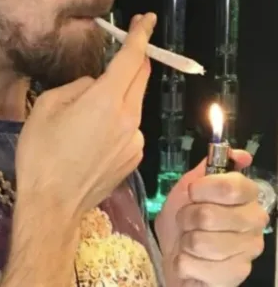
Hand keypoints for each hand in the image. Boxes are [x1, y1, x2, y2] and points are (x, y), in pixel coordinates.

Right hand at [15, 12, 155, 218]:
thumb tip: (95, 85)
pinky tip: (95, 135)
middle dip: (137, 57)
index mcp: (106, 101)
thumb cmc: (42, 153)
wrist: (52, 205)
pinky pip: (130, 126)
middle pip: (141, 77)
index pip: (132, 59)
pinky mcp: (134, 158)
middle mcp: (129, 118)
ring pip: (134, 103)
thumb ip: (78, 86)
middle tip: (129, 43)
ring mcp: (135, 141)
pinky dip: (119, 118)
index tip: (148, 19)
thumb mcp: (48, 106)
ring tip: (91, 108)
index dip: (141, 35)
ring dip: (123, 92)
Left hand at [155, 150, 268, 285]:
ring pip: (202, 242)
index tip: (193, 192)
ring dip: (185, 241)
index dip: (204, 188)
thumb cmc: (182, 217)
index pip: (232, 186)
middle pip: (211, 216)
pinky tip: (192, 260)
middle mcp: (255, 221)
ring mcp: (249, 250)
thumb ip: (210, 167)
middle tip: (187, 220)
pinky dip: (186, 262)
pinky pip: (200, 265)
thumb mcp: (189, 186)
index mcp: (246, 194)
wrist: (173, 253)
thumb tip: (242, 154)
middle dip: (187, 217)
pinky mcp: (237, 274)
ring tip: (188, 241)